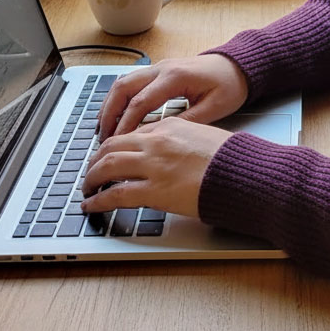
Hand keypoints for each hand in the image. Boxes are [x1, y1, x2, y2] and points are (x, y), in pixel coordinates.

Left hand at [81, 117, 230, 218]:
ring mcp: (153, 165)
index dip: (115, 146)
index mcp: (169, 125)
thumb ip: (179, 139)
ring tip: (87, 188)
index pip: (131, 133)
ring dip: (92, 178)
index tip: (109, 155)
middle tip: (91, 171)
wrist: (243, 173)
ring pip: (107, 166)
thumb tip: (167, 151)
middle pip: (112, 145)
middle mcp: (156, 141)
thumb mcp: (202, 136)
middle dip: (96, 160)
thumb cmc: (230, 158)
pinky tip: (91, 205)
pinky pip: (116, 194)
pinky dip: (98, 200)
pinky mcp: (154, 191)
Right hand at [96, 53, 248, 139]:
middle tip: (102, 138)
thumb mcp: (214, 109)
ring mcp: (159, 67)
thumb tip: (160, 138)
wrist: (238, 66)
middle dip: (109, 113)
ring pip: (123, 82)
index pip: (141, 102)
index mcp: (175, 77)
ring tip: (103, 129)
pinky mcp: (159, 71)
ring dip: (110, 104)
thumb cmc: (229, 86)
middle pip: (123, 88)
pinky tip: (114, 114)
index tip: (116, 143)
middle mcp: (163, 68)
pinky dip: (119, 98)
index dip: (125, 124)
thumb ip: (187, 122)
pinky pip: (131, 82)